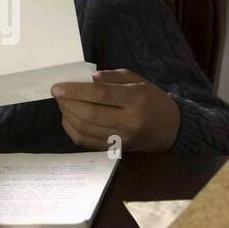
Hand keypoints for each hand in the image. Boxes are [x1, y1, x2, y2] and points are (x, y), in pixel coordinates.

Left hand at [51, 69, 180, 152]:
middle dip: (68, 103)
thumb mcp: (137, 79)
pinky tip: (69, 118)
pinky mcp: (116, 150)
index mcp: (135, 99)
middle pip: (90, 115)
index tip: (57, 87)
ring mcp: (122, 139)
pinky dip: (73, 130)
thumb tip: (88, 79)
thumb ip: (112, 77)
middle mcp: (129, 121)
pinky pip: (87, 142)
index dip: (76, 91)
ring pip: (85, 130)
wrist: (171, 128)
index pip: (100, 95)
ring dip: (68, 116)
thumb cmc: (152, 99)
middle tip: (57, 94)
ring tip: (62, 104)